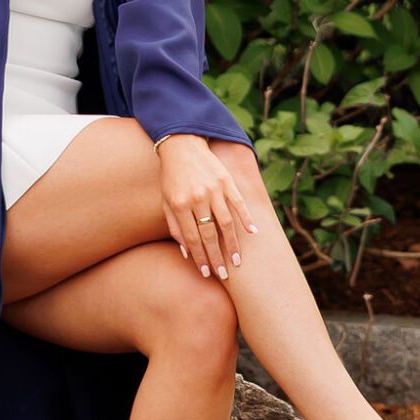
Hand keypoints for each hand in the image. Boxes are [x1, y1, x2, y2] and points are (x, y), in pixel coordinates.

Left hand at [156, 133, 257, 277]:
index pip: (192, 237)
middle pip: (209, 234)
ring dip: (232, 244)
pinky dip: (246, 218)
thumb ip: (174, 226)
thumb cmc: (172, 177)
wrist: (181, 144)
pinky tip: (253, 233)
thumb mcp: (166, 201)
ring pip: (226, 222)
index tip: (207, 273)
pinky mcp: (226, 180)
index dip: (200, 257)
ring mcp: (214, 189)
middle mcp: (197, 197)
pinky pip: (239, 202)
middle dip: (217, 257)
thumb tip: (186, 253)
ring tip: (237, 261)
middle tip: (225, 275)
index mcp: (180, 204)